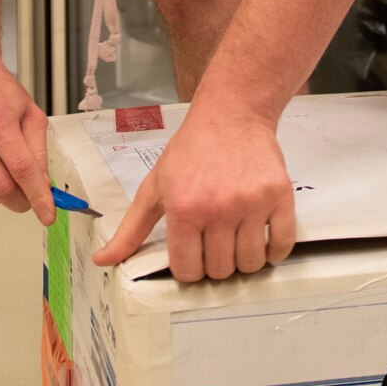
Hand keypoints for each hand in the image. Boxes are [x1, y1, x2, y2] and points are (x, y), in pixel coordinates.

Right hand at [0, 55, 54, 223]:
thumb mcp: (30, 114)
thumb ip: (38, 152)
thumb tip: (43, 186)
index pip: (22, 171)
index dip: (38, 197)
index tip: (48, 216)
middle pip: (3, 191)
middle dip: (23, 202)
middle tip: (31, 196)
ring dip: (2, 194)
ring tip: (2, 165)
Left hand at [92, 105, 295, 281]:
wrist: (231, 114)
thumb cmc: (191, 150)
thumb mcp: (154, 187)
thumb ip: (131, 229)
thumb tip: (104, 259)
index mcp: (184, 208)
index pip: (188, 270)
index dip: (189, 269)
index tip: (193, 257)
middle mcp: (218, 208)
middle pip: (220, 270)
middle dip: (216, 265)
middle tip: (214, 244)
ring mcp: (252, 203)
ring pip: (251, 263)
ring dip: (244, 260)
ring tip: (236, 240)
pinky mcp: (279, 196)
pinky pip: (282, 245)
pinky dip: (274, 252)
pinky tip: (262, 238)